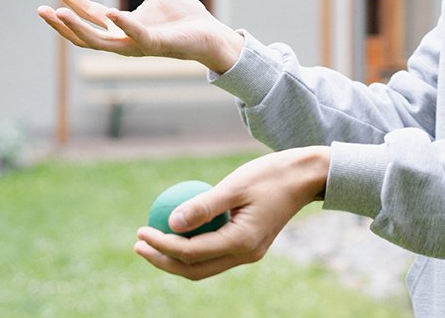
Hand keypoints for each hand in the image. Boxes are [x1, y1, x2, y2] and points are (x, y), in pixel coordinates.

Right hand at [36, 0, 241, 73]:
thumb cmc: (186, 17)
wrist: (212, 33)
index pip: (88, 13)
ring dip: (78, 28)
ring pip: (99, 42)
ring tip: (59, 12)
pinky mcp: (156, 45)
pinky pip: (136, 35)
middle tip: (41, 7)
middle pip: (84, 33)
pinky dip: (123, 25)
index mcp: (122, 26)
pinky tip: (111, 13)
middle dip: (61, 22)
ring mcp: (138, 45)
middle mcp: (124, 40)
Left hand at [133, 146, 330, 279]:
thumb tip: (169, 221)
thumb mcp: (234, 185)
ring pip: (204, 266)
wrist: (306, 178)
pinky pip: (214, 254)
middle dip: (162, 261)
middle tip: (138, 244)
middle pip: (194, 269)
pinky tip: (175, 231)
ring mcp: (248, 253)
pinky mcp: (249, 245)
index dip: (161, 245)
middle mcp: (245, 254)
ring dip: (175, 258)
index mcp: (242, 242)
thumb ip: (203, 206)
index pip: (190, 252)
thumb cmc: (271, 175)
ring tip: (150, 242)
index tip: (141, 231)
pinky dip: (192, 248)